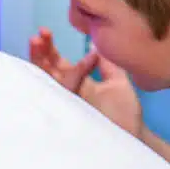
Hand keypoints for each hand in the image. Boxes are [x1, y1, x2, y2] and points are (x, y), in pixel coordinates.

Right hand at [29, 28, 143, 139]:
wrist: (134, 137)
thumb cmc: (125, 113)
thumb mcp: (118, 81)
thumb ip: (107, 63)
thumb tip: (96, 42)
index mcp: (76, 82)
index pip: (57, 63)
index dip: (49, 48)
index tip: (45, 31)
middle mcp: (68, 91)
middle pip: (47, 70)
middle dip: (39, 53)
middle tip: (37, 36)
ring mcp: (68, 103)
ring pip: (49, 81)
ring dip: (41, 63)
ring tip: (35, 42)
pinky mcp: (73, 113)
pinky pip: (66, 93)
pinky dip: (71, 76)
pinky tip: (77, 61)